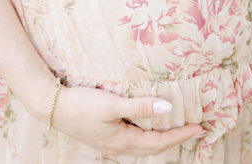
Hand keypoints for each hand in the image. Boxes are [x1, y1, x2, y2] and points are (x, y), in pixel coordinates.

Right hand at [51, 86, 204, 156]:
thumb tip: (168, 108)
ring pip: (143, 147)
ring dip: (161, 140)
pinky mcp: (103, 139)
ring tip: (174, 130)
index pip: (161, 141)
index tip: (200, 128)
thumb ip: (140, 107)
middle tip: (193, 130)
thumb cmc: (81, 104)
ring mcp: (110, 145)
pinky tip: (145, 129)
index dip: (181, 135)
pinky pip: (133, 143)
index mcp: (124, 141)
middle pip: (154, 148)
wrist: (51, 107)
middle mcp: (119, 148)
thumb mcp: (112, 103)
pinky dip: (146, 138)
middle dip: (175, 140)